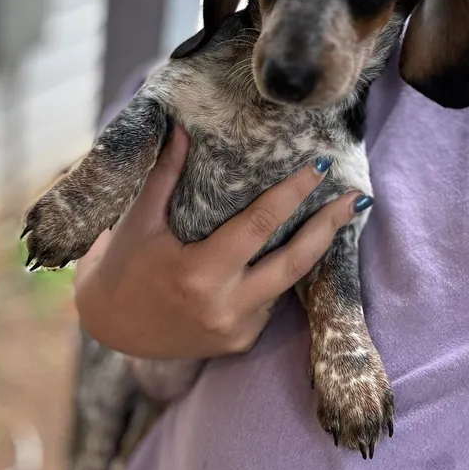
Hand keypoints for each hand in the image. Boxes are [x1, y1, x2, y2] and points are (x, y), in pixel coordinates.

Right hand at [75, 126, 368, 359]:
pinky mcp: (240, 342)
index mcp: (199, 273)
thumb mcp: (142, 220)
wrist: (110, 327)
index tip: (321, 166)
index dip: (293, 193)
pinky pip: (270, 302)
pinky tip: (284, 253)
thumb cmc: (123, 267)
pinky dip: (278, 276)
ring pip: (286, 284)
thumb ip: (166, 175)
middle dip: (330, 228)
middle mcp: (225, 307)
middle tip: (358, 199)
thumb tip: (183, 127)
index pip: (260, 225)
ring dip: (309, 251)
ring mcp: (236, 330)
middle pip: (294, 263)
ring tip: (334, 218)